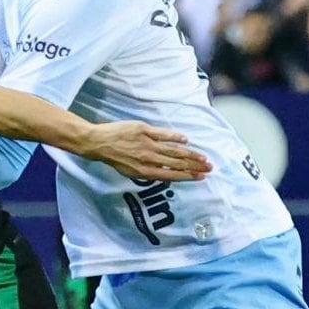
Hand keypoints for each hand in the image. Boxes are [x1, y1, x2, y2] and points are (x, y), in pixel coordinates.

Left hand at [77, 121, 211, 181]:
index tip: (201, 177)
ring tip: (203, 157)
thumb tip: (168, 175)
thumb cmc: (115, 158)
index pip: (172, 175)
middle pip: (176, 163)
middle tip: (209, 167)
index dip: (188, 176)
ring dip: (190, 154)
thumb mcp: (131, 171)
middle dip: (194, 166)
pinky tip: (186, 140)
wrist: (99, 143)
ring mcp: (146, 144)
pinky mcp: (143, 130)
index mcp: (144, 171)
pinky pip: (163, 134)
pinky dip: (175, 137)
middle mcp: (147, 159)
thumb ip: (150, 172)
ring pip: (173, 150)